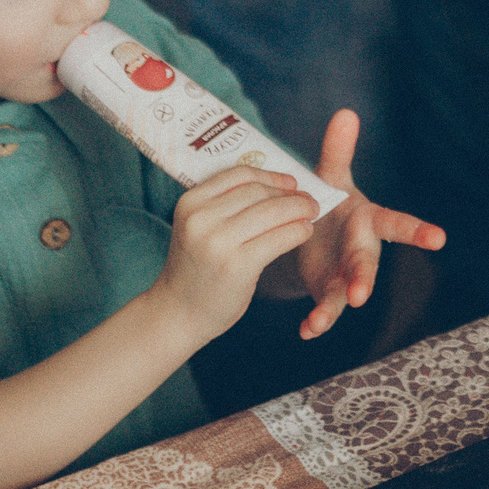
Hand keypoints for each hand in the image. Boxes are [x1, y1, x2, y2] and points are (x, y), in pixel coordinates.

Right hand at [148, 166, 320, 345]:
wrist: (178, 313)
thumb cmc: (196, 268)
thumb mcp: (197, 227)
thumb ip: (224, 206)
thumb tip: (277, 185)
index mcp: (190, 203)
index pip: (240, 175)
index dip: (271, 176)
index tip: (290, 183)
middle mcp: (201, 219)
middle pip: (258, 192)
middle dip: (289, 194)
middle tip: (308, 201)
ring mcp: (218, 242)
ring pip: (272, 212)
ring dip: (298, 210)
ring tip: (310, 214)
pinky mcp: (238, 266)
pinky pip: (279, 238)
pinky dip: (298, 232)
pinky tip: (304, 232)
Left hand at [288, 109, 447, 338]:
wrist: (314, 236)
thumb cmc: (330, 205)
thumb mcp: (331, 178)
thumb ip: (337, 151)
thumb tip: (346, 113)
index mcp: (368, 220)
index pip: (396, 224)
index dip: (418, 230)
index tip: (438, 238)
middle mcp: (362, 250)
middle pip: (366, 264)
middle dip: (364, 277)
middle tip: (360, 294)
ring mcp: (346, 274)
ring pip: (347, 292)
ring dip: (337, 306)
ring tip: (322, 320)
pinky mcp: (328, 290)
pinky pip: (325, 308)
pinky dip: (317, 320)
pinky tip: (307, 330)